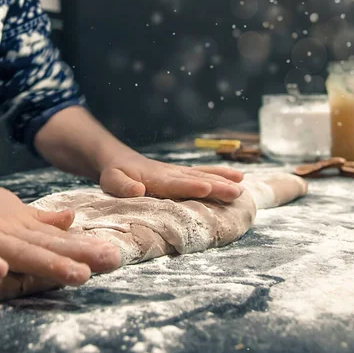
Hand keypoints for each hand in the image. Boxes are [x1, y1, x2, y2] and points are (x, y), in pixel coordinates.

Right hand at [0, 169, 120, 284]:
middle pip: (47, 246)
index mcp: (21, 226)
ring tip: (78, 274)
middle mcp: (7, 230)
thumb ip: (39, 220)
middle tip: (110, 261)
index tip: (112, 256)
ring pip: (19, 250)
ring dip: (49, 262)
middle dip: (79, 255)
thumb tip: (72, 219)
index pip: (57, 240)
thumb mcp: (11, 210)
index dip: (85, 248)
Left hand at [99, 153, 244, 201]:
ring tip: (242, 186)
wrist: (120, 160)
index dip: (192, 186)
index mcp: (156, 178)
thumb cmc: (115, 174)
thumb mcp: (112, 180)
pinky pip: (205, 173)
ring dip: (224, 180)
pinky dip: (221, 175)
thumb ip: (123, 186)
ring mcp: (180, 172)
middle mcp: (172, 173)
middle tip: (237, 191)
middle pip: (198, 179)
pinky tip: (238, 178)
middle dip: (217, 185)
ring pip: (205, 175)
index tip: (208, 188)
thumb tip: (139, 189)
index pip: (177, 183)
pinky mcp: (184, 174)